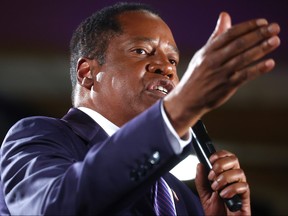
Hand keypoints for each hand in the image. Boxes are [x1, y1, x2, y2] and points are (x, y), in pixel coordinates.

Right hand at [164, 12, 279, 136]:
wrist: (187, 99)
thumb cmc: (196, 75)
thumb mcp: (202, 54)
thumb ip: (216, 37)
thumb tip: (225, 15)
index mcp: (208, 51)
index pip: (229, 34)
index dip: (247, 27)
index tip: (262, 22)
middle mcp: (213, 60)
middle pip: (238, 44)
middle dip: (258, 35)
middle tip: (274, 28)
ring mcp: (220, 74)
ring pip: (243, 59)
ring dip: (261, 49)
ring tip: (275, 41)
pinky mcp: (226, 86)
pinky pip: (244, 76)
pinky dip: (257, 69)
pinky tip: (270, 63)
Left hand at [195, 150, 249, 215]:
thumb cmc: (215, 210)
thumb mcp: (203, 193)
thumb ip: (201, 179)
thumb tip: (200, 164)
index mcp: (224, 174)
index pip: (226, 156)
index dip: (220, 154)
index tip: (211, 159)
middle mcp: (233, 178)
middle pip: (234, 160)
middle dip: (221, 164)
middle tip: (212, 175)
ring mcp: (240, 187)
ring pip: (239, 172)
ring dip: (224, 178)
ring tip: (216, 188)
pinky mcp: (245, 197)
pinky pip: (243, 186)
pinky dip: (231, 189)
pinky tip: (223, 195)